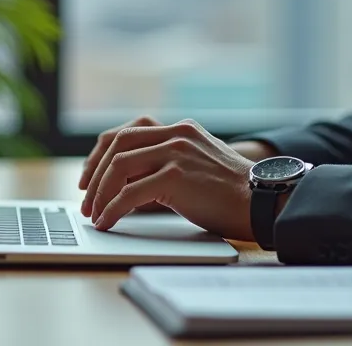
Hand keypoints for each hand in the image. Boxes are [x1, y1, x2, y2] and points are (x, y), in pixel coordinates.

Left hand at [80, 118, 256, 240]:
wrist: (265, 199)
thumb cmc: (235, 193)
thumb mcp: (200, 165)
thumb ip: (170, 164)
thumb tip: (130, 186)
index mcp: (181, 129)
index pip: (127, 133)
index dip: (101, 154)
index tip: (90, 177)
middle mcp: (176, 134)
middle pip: (117, 145)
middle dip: (95, 174)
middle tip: (86, 199)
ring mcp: (176, 153)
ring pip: (119, 167)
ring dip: (100, 193)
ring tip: (94, 213)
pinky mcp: (176, 176)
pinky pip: (130, 192)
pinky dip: (113, 208)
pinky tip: (108, 221)